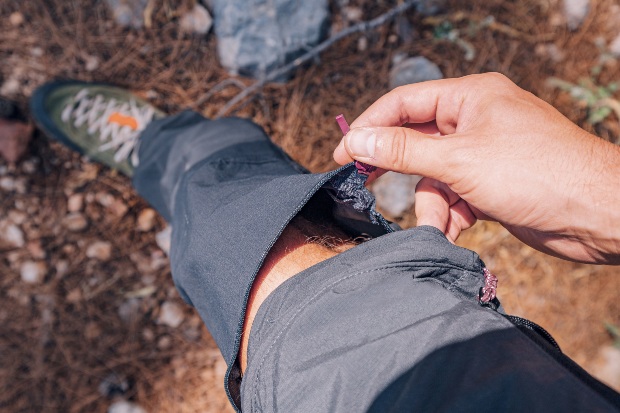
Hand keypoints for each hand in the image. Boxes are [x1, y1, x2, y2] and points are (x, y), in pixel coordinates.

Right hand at [333, 73, 619, 263]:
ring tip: (438, 225)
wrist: (598, 213)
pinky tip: (454, 232)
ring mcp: (484, 154)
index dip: (369, 126)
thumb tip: (356, 140)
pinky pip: (454, 197)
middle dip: (397, 168)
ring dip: (431, 204)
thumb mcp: (458, 160)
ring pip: (434, 177)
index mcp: (469, 98)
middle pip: (416, 141)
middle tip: (363, 184)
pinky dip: (450, 216)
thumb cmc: (538, 172)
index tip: (343, 153)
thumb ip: (402, 151)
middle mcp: (475, 122)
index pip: (404, 103)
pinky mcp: (491, 185)